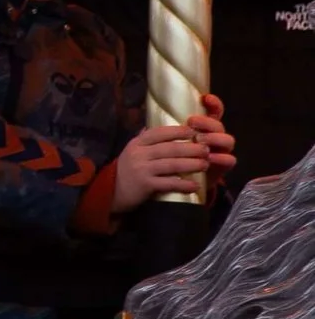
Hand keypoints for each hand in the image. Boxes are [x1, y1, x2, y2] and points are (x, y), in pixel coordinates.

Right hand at [110, 102, 233, 211]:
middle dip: (191, 148)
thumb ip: (146, 139)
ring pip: (172, 164)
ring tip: (205, 164)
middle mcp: (139, 153)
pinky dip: (184, 184)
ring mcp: (142, 169)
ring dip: (191, 164)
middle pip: (170, 148)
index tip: (194, 131)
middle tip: (206, 149)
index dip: (178, 131)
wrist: (111, 191)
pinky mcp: (145, 185)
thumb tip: (162, 127)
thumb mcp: (132, 150)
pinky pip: (169, 183)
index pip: (160, 132)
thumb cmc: (127, 170)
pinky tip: (196, 185)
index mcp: (138, 143)